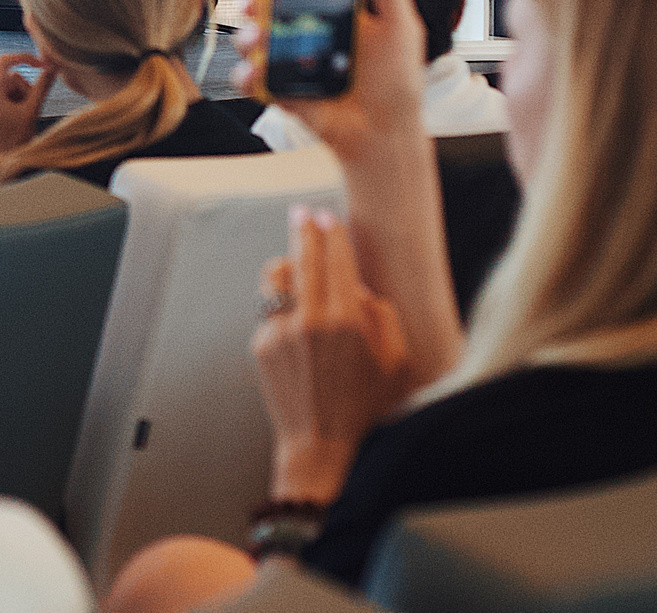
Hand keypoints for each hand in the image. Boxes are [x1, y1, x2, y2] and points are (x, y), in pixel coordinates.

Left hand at [0, 52, 52, 160]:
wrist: (1, 165)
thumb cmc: (15, 142)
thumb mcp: (32, 111)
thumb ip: (43, 85)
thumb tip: (53, 67)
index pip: (4, 62)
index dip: (25, 59)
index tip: (41, 64)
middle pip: (8, 77)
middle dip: (23, 89)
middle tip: (29, 108)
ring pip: (6, 87)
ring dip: (18, 97)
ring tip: (22, 116)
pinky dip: (11, 103)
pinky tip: (14, 119)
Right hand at [229, 0, 430, 163]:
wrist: (385, 135)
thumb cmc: (399, 85)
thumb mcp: (403, 27)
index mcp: (337, 14)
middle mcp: (311, 34)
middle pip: (270, 5)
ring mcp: (293, 61)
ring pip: (254, 38)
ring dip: (248, 33)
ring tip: (257, 36)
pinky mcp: (281, 89)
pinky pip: (252, 77)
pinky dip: (246, 73)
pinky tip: (255, 70)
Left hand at [252, 205, 411, 503]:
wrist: (319, 444)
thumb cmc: (365, 405)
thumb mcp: (395, 361)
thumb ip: (381, 315)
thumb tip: (355, 286)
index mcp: (346, 320)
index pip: (337, 259)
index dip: (333, 233)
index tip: (329, 217)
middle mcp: (310, 320)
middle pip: (304, 256)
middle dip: (305, 229)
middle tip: (304, 213)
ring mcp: (280, 331)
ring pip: (276, 276)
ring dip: (287, 263)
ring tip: (296, 261)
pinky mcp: (261, 344)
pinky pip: (270, 310)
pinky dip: (282, 305)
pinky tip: (294, 310)